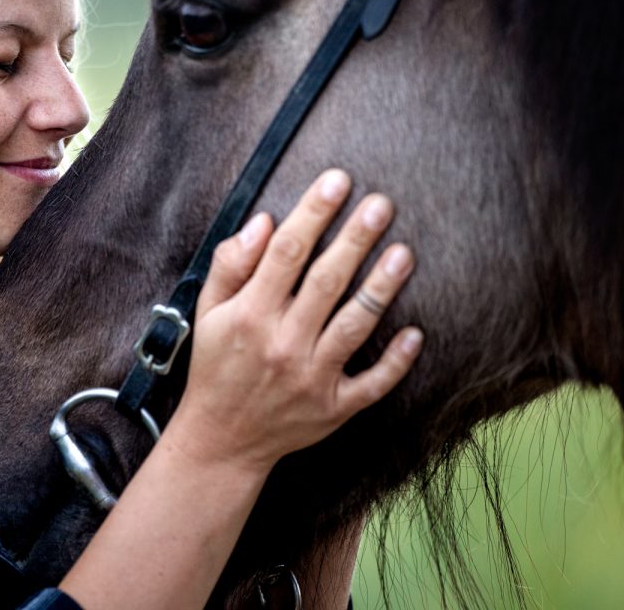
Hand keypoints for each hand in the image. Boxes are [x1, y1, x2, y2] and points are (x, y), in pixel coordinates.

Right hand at [167, 168, 420, 474]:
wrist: (220, 441)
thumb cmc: (215, 367)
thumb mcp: (207, 312)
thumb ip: (230, 265)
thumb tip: (263, 221)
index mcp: (251, 315)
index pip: (286, 253)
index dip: (313, 213)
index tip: (337, 181)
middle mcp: (283, 344)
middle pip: (326, 281)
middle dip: (355, 239)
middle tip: (382, 204)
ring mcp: (311, 378)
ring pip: (354, 326)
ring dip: (381, 288)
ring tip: (405, 253)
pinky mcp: (333, 408)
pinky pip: (372, 384)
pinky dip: (395, 361)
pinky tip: (416, 332)